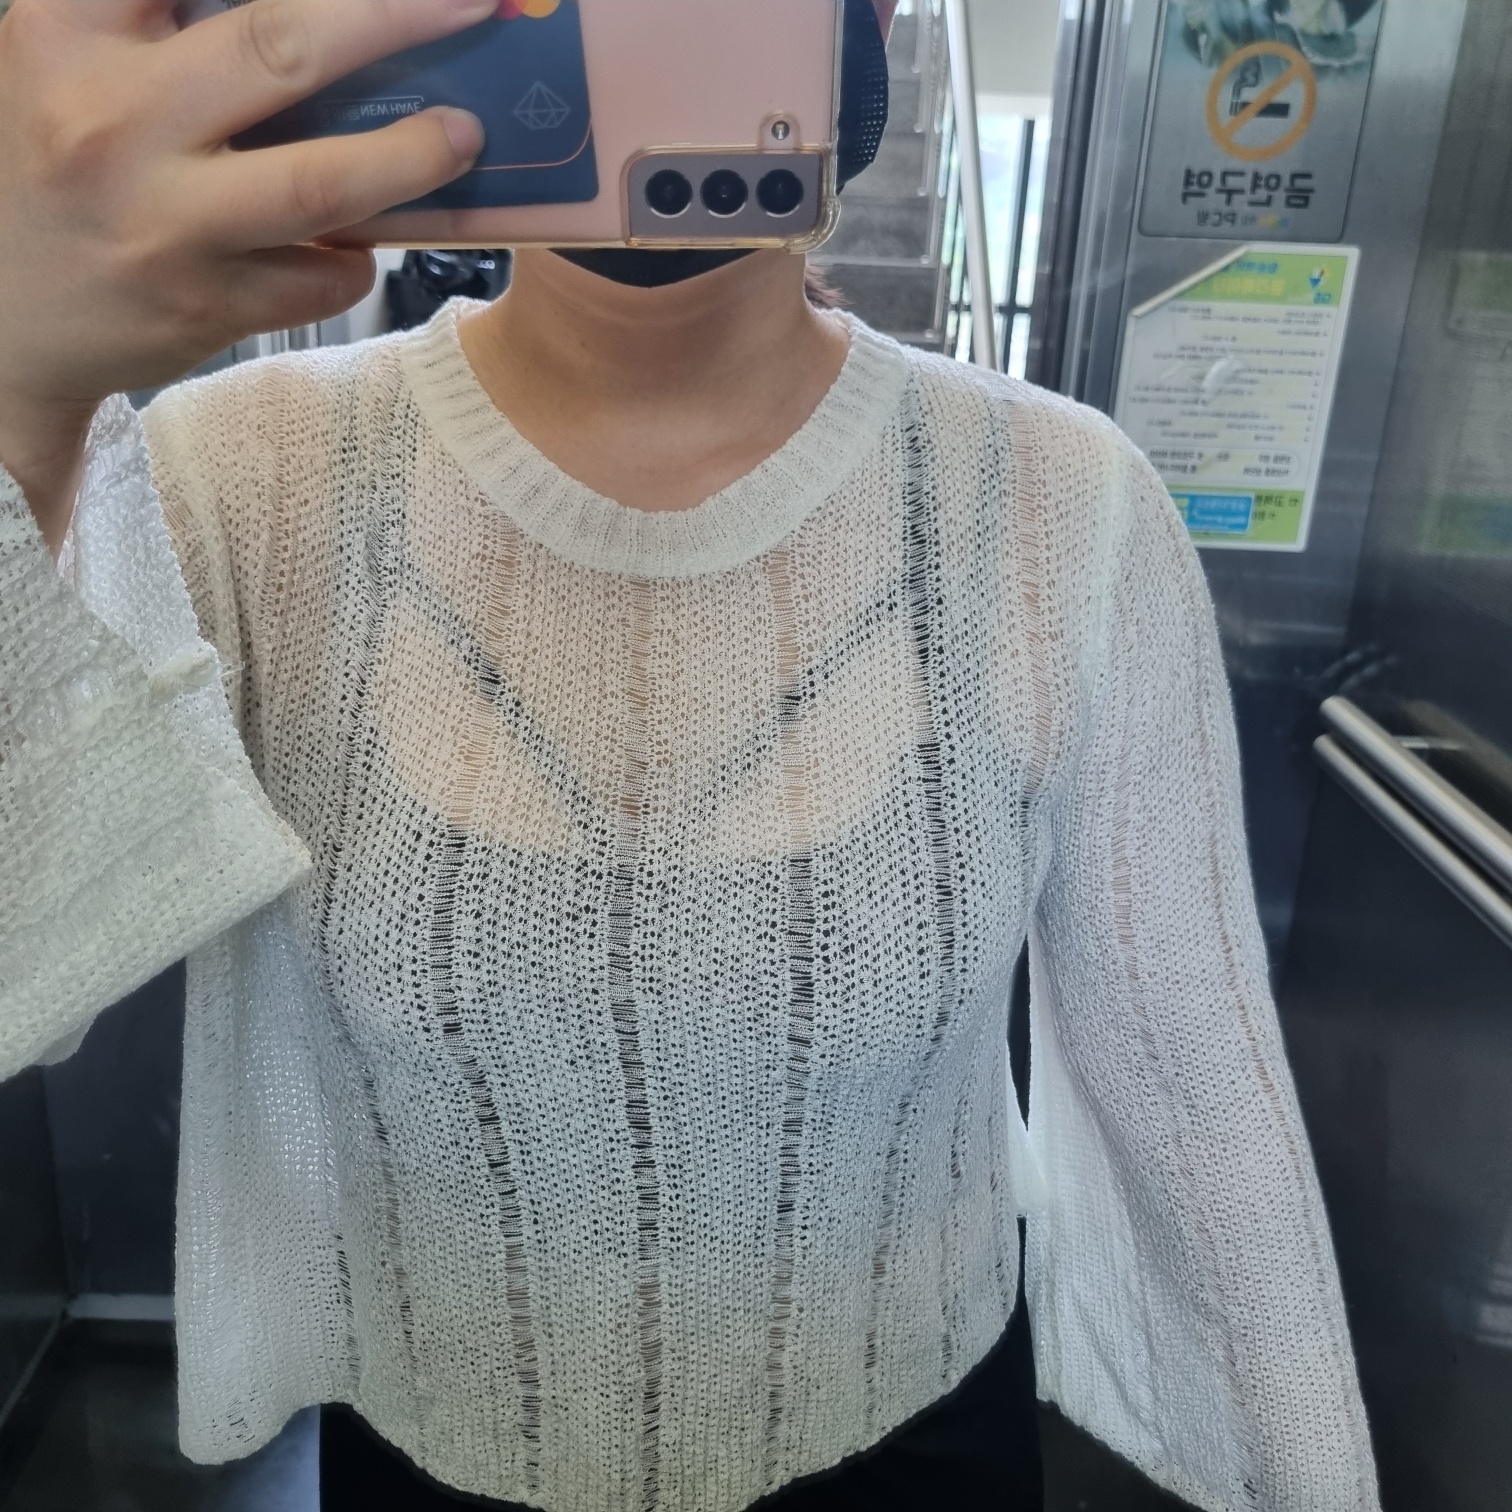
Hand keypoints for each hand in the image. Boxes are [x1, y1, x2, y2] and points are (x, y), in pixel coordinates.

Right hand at [0, 0, 492, 542]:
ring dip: (412, 156)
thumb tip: (323, 16)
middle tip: (470, 4)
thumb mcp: (68, 58)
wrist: (3, 321)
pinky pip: (321, 275)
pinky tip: (356, 239)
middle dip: (395, 15)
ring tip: (462, 135)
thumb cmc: (52, 164)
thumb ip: (161, 21)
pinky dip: (355, 255)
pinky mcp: (209, 305)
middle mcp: (116, 121)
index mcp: (69, 33)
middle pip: (284, 47)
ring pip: (324, 181)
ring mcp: (168, 223)